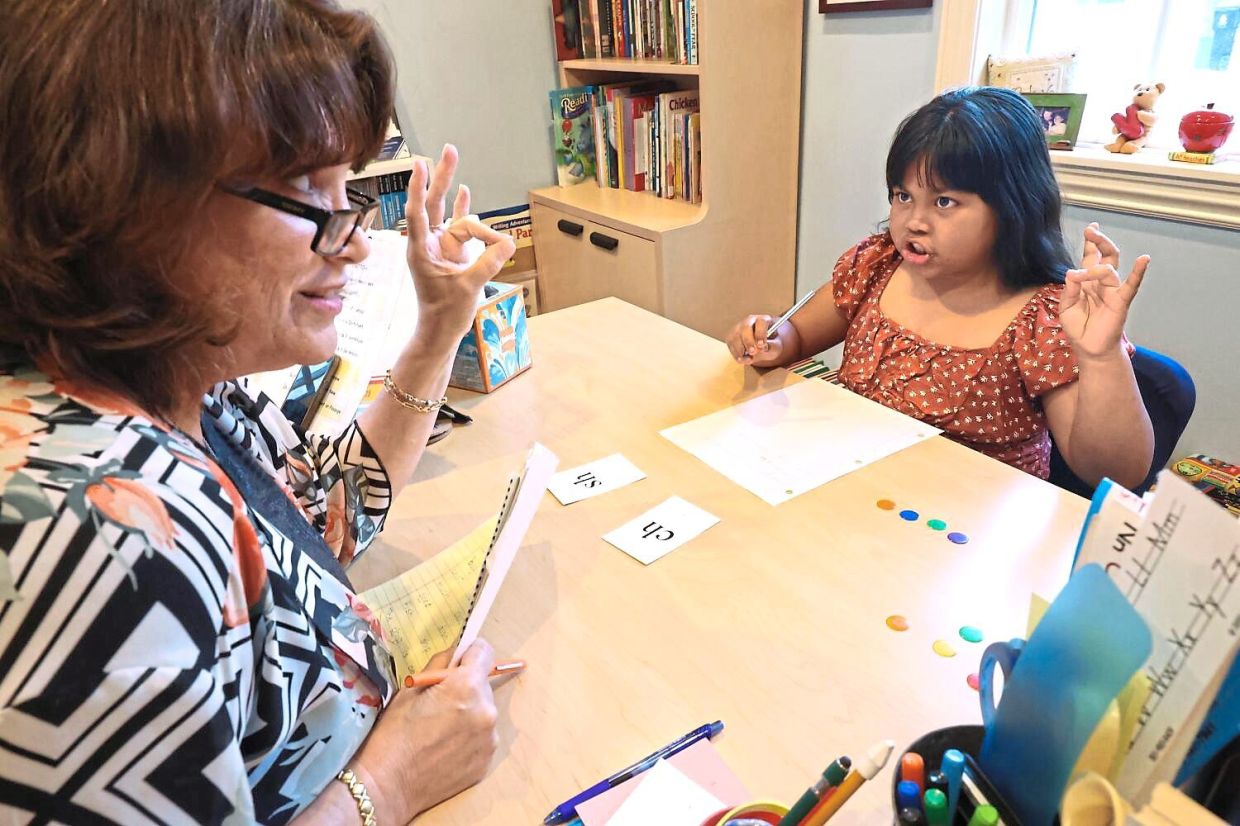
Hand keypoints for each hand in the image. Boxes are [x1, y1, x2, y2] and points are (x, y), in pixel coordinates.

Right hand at [350, 640, 499, 821]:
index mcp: (466, 686)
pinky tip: (444, 747)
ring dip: (469, 713)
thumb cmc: (393, 733)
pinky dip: (468, 737)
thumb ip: (440, 665)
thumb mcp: (411, 688)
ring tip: (440, 730)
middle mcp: (486, 711)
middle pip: (483, 685)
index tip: (458, 663)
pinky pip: (482, 737)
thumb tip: (457, 654)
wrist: (388, 786)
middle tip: (439, 702)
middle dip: (466, 687)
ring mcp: (489, 739)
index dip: (469, 654)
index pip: (484, 652)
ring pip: (483, 712)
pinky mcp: (486, 761)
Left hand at [405, 145, 515, 349]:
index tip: (419, 165)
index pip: (418, 213)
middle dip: (440, 175)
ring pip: (452, 215)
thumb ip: (488, 263)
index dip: (419, 189)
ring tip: (454, 159)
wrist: (441, 331)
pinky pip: (460, 226)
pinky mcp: (454, 253)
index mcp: (422, 250)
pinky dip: (463, 209)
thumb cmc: (445, 313)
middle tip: (447, 150)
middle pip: (434, 203)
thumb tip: (508, 242)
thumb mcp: (468, 287)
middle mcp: (429, 243)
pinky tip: (465, 191)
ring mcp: (442, 247)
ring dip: (454, 190)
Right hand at [725, 314, 785, 366]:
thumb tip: (762, 349)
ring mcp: (738, 328)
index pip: (761, 323)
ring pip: (736, 337)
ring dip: (741, 350)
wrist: (762, 347)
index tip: (761, 345)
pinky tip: (744, 359)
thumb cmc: (770, 345)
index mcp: (763, 320)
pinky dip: (737, 354)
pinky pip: (731, 345)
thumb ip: (772, 347)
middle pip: (745, 328)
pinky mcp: (731, 337)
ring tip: (750, 359)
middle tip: (753, 352)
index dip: (761, 334)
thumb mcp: (776, 346)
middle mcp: (749, 321)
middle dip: (748, 341)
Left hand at [1060, 223, 1148, 360]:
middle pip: (1104, 256)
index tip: (1091, 228)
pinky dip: (1138, 272)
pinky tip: (1144, 259)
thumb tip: (1073, 272)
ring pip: (1109, 269)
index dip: (1091, 243)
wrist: (1088, 348)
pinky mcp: (1121, 301)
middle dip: (1098, 242)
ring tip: (1088, 274)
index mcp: (1086, 282)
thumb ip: (1070, 289)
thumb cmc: (1078, 327)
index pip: (1090, 257)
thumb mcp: (1066, 307)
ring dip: (1097, 269)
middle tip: (1092, 231)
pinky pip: (1131, 285)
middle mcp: (1101, 282)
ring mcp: (1112, 290)